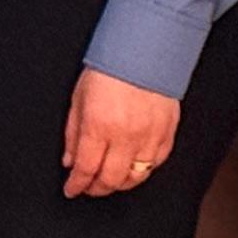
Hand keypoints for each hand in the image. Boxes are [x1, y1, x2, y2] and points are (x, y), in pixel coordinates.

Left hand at [62, 69, 181, 198]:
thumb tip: (70, 159)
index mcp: (99, 125)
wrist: (145, 49)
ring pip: (136, 176)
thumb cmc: (111, 68)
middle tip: (89, 187)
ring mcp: (149, 135)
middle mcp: (125, 135)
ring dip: (120, 183)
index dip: (76, 185)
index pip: (85, 169)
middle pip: (110, 179)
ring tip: (111, 179)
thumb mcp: (79, 98)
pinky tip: (134, 166)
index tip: (72, 189)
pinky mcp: (167, 131)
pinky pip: (156, 162)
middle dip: (96, 188)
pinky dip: (144, 169)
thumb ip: (73, 133)